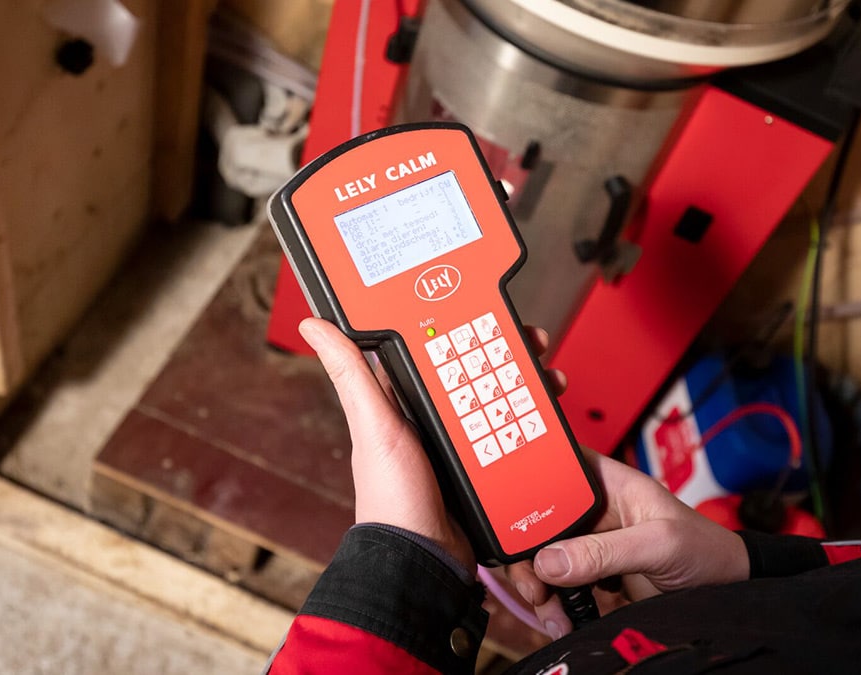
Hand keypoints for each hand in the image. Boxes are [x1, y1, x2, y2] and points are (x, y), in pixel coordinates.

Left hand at [299, 318, 563, 571]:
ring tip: (545, 373)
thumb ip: (350, 374)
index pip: (433, 347)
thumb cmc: (391, 497)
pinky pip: (514, 433)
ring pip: (501, 397)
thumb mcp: (373, 426)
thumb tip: (314, 324)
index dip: (457, 322)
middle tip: (530, 339)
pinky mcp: (487, 462)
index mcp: (403, 400)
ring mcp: (463, 440)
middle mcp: (433, 416)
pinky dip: (532, 420)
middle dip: (505, 350)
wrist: (426, 556)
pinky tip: (546, 410)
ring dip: (525, 383)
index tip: (482, 305)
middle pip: (475, 369)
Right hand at [506, 450, 749, 638]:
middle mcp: (593, 510)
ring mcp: (591, 543)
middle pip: (537, 520)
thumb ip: (605, 551)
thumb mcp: (659, 544)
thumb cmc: (707, 550)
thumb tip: (550, 561)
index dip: (526, 489)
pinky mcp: (593, 573)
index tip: (514, 524)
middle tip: (534, 584)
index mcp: (608, 483)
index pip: (552, 470)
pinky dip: (552, 603)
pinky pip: (557, 584)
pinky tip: (562, 619)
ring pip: (542, 556)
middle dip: (527, 553)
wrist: (726, 591)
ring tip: (551, 611)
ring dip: (538, 585)